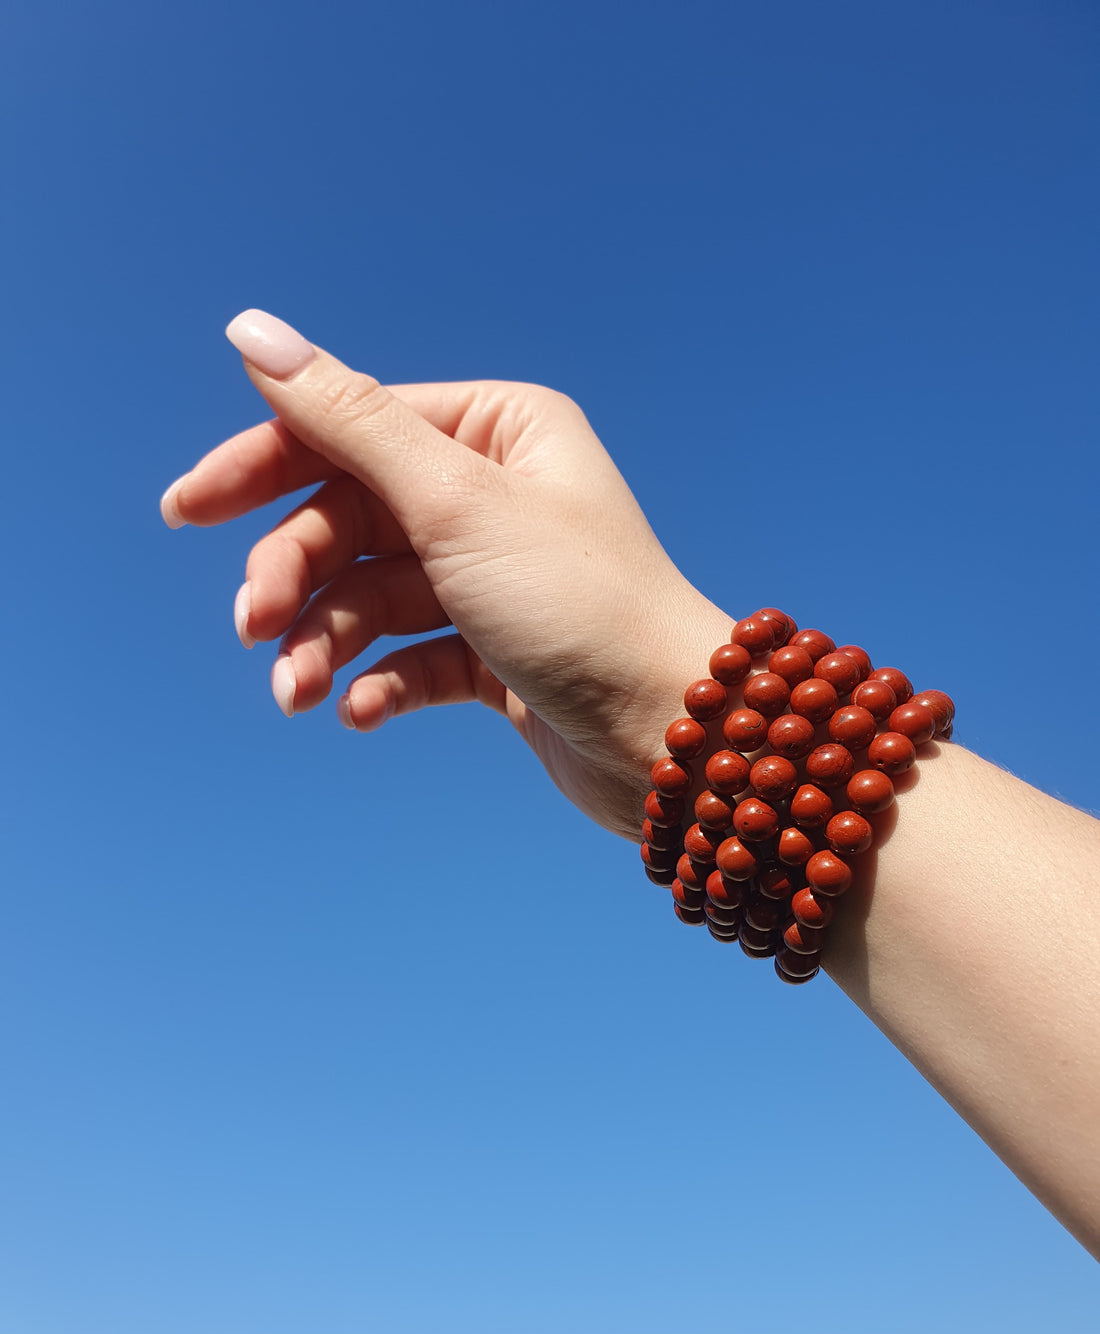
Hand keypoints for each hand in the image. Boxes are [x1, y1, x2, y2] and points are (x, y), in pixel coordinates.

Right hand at [162, 311, 731, 837]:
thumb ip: (347, 421)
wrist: (674, 738)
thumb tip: (249, 330)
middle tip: (253, 626)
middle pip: (350, 518)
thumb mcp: (455, 502)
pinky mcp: (494, 651)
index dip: (263, 466)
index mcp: (495, 430)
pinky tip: (361, 712)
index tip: (186, 509)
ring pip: (370, 596)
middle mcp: (493, 493)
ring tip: (298, 694)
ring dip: (323, 643)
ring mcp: (492, 576)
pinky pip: (408, 656)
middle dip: (295, 574)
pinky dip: (377, 682)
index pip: (350, 429)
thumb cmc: (580, 606)